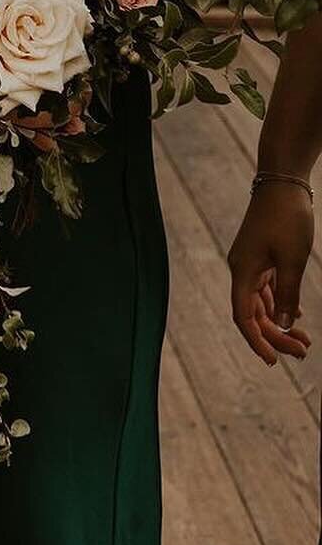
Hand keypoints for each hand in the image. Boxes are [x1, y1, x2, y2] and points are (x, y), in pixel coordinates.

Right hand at [228, 180, 313, 364]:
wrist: (282, 183)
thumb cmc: (286, 219)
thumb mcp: (293, 261)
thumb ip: (287, 295)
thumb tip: (283, 326)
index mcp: (243, 271)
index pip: (243, 316)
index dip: (256, 341)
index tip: (273, 361)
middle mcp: (242, 269)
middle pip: (253, 313)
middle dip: (275, 336)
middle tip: (302, 352)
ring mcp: (251, 263)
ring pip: (261, 303)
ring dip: (279, 323)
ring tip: (304, 340)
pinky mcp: (261, 256)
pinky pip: (266, 289)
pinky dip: (280, 305)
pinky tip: (295, 317)